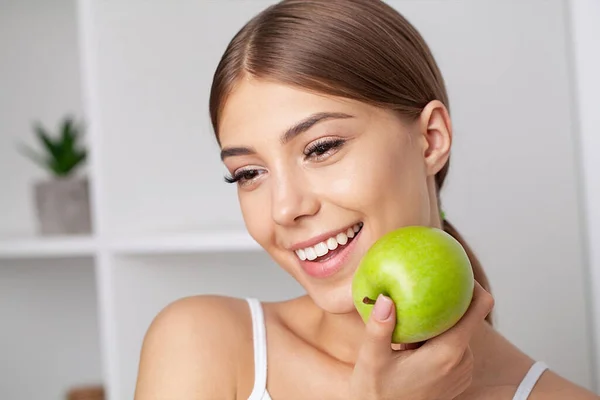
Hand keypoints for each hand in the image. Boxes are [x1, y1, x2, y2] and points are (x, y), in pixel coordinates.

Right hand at [349, 281, 493, 399]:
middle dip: (444, 303)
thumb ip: (379, 329)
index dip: (474, 284)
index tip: (455, 270)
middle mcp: (462, 361)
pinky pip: (454, 346)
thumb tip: (385, 298)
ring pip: (457, 332)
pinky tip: (411, 343)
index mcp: (448, 353)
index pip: (479, 308)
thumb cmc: (376, 394)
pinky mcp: (457, 377)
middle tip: (417, 292)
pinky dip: (437, 337)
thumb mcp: (371, 360)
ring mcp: (462, 371)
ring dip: (437, 323)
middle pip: (466, 317)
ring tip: (408, 328)